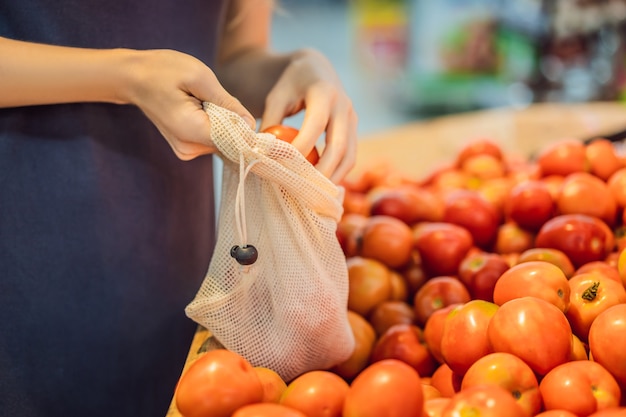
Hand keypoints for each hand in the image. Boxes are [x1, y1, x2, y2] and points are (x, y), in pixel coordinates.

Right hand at [127, 49, 256, 159]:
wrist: (133, 78)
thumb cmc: (163, 71)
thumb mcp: (200, 77)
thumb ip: (227, 103)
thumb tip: (250, 124)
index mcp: (192, 131)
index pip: (234, 142)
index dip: (246, 129)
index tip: (242, 112)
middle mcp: (189, 149)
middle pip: (230, 142)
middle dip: (231, 121)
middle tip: (211, 97)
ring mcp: (186, 151)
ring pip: (223, 140)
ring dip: (222, 121)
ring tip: (200, 101)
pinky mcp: (187, 148)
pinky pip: (213, 139)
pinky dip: (213, 124)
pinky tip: (197, 108)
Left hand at [259, 48, 357, 182]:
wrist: (316, 69)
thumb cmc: (291, 85)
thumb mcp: (276, 97)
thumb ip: (270, 122)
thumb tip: (261, 153)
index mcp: (323, 92)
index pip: (315, 125)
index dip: (301, 147)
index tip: (284, 164)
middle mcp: (343, 105)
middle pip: (339, 144)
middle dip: (323, 169)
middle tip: (305, 188)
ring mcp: (352, 118)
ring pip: (350, 154)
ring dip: (334, 176)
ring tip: (316, 192)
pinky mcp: (354, 129)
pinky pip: (351, 155)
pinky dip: (339, 172)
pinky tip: (323, 183)